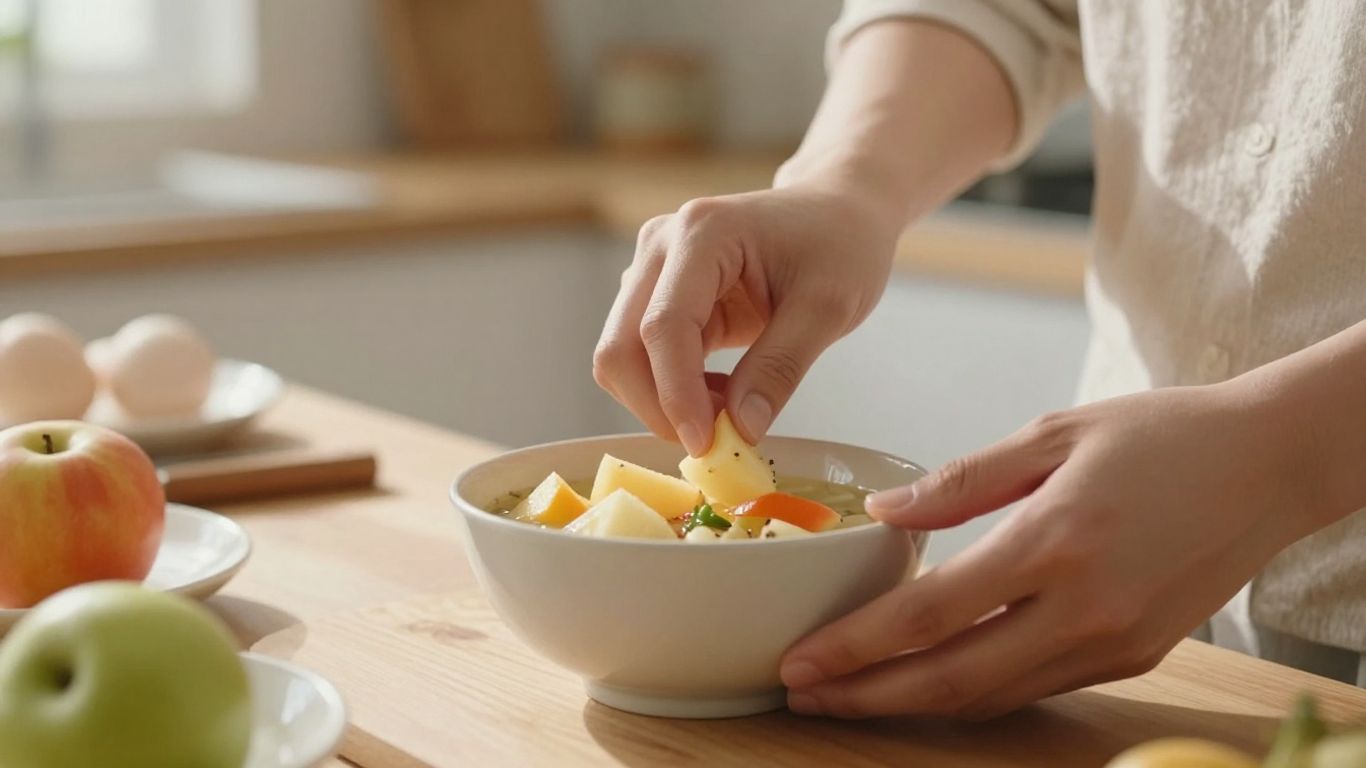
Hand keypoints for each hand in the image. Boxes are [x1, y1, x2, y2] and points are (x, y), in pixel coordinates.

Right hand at [593, 183, 899, 454]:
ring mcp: (651, 269)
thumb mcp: (828, 307)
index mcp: (702, 233)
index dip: (676, 394)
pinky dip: (674, 390)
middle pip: (620, 346)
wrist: (836, 212)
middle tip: (716, 442)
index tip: (705, 445)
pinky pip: (643, 358)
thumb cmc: (840, 245)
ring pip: (621, 358)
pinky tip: (724, 393)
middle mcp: (660, 245)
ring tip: (730, 411)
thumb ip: (780, 367)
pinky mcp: (656, 295)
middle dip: (658, 406)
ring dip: (664, 401)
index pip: (663, 326)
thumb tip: (741, 431)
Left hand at [779, 382, 1323, 718]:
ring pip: (991, 695)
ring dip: (912, 702)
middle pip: (951, 677)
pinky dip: (973, 690)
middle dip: (866, 696)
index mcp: (1054, 540)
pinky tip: (928, 679)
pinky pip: (1035, 687)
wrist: (1271, 464)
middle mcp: (1084, 608)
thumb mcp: (1054, 434)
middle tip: (802, 694)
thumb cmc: (1162, 435)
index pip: (931, 614)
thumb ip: (963, 481)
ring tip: (849, 695)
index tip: (799, 661)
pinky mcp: (1135, 658)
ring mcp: (1114, 642)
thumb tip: (883, 513)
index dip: (856, 647)